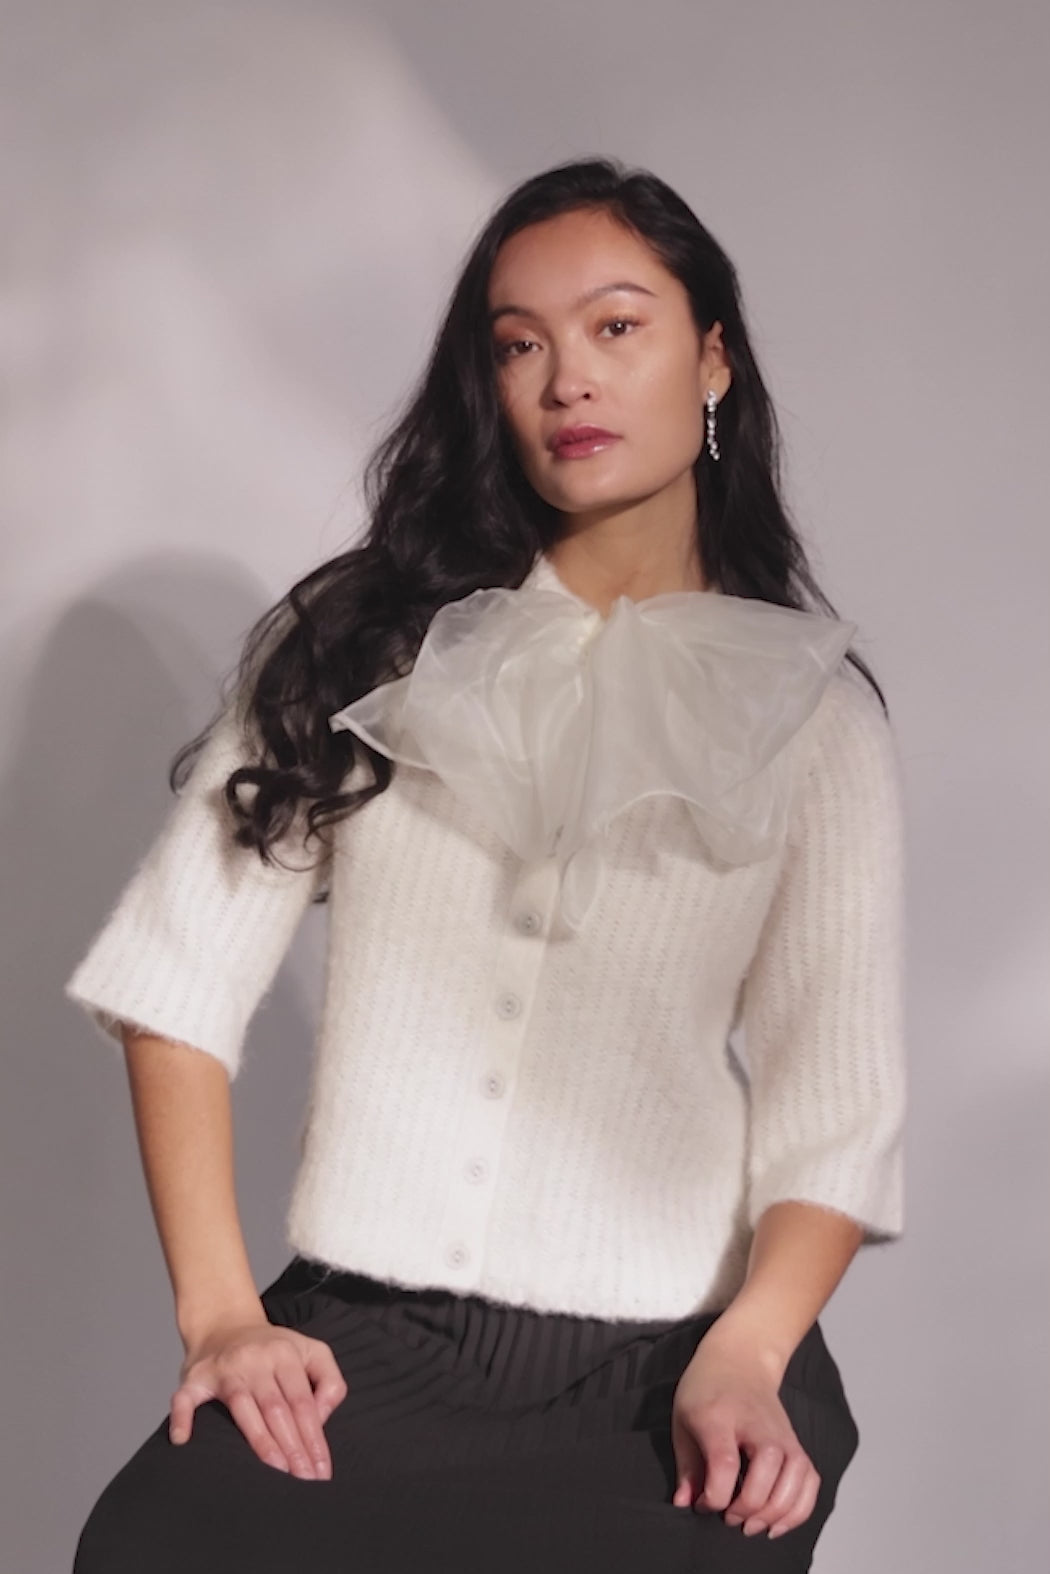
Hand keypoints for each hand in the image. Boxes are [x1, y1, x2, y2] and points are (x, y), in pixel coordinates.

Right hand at [169, 1317, 348, 1479]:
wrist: (225, 1323)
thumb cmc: (273, 1348)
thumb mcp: (312, 1351)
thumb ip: (330, 1381)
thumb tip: (321, 1419)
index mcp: (286, 1354)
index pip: (302, 1403)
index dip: (314, 1438)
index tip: (321, 1471)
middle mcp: (255, 1361)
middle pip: (277, 1408)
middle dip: (293, 1448)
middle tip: (304, 1481)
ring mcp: (224, 1369)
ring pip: (243, 1408)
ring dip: (260, 1442)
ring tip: (276, 1472)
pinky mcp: (195, 1377)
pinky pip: (184, 1398)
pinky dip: (182, 1417)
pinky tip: (182, 1440)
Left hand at [669, 1324, 819, 1540]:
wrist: (740, 1361)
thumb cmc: (706, 1390)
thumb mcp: (682, 1421)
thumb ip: (686, 1467)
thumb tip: (686, 1504)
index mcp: (720, 1417)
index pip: (725, 1464)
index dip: (714, 1497)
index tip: (701, 1504)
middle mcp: (758, 1426)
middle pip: (765, 1477)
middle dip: (744, 1509)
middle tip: (725, 1517)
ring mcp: (783, 1436)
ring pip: (793, 1484)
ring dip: (772, 1515)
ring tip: (749, 1526)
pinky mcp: (797, 1445)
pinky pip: (810, 1484)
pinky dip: (797, 1511)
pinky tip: (775, 1524)